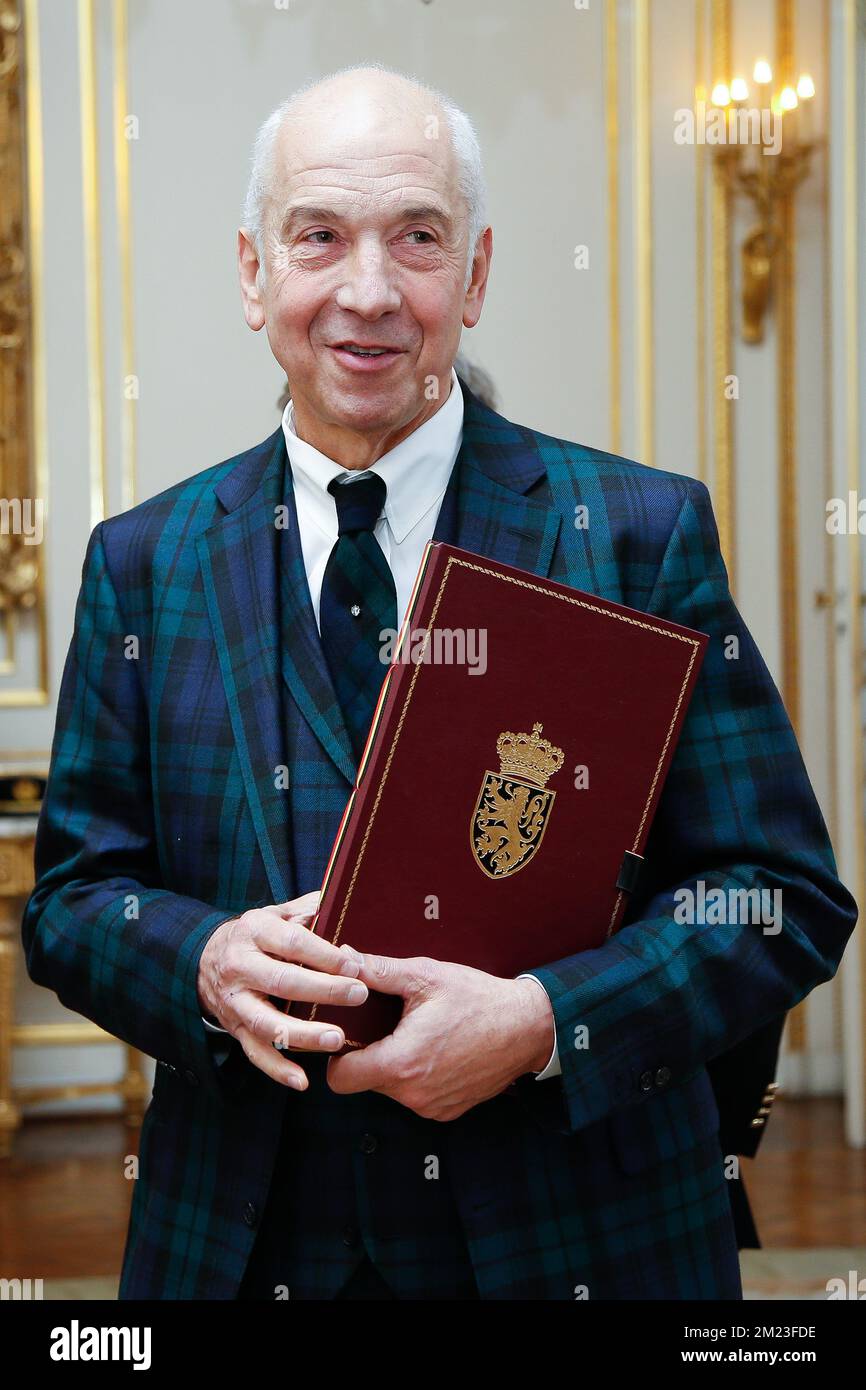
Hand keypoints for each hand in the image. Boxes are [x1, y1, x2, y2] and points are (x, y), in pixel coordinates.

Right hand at [196, 891, 368, 1088]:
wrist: (204, 959)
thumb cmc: (256, 936)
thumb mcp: (276, 913)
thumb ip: (307, 909)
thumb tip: (342, 903)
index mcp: (254, 931)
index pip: (292, 941)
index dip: (324, 954)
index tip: (355, 965)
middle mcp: (240, 966)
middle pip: (282, 981)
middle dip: (323, 990)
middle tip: (358, 995)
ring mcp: (235, 1001)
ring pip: (268, 1023)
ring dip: (303, 1035)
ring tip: (337, 1039)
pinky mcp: (234, 1028)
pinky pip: (255, 1053)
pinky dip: (278, 1070)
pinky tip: (303, 1081)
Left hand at [326, 953, 554, 1120]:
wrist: (529, 1027)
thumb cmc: (477, 1000)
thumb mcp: (426, 977)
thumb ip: (379, 971)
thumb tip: (342, 958)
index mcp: (400, 1064)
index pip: (340, 1079)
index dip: (337, 1055)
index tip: (350, 1033)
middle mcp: (413, 1095)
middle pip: (365, 1081)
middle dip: (370, 1054)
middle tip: (390, 1024)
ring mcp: (431, 1107)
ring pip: (391, 1089)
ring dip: (396, 1065)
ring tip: (417, 1033)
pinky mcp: (448, 1111)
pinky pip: (416, 1096)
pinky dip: (419, 1077)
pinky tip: (437, 1050)